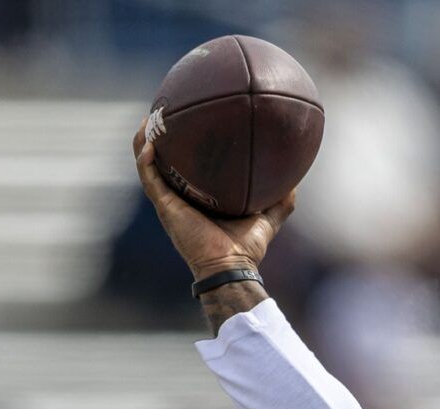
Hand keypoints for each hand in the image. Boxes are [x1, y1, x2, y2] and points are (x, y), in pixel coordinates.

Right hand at [133, 123, 295, 280]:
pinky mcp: (165, 206)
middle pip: (163, 159)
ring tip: (149, 118)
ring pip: (147, 163)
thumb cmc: (246, 248)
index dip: (185, 144)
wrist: (231, 267)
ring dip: (144, 140)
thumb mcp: (268, 217)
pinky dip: (144, 159)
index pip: (187, 165)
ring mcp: (169, 199)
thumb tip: (296, 179)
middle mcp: (180, 195)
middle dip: (160, 134)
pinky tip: (149, 142)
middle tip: (165, 110)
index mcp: (198, 195)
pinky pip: (148, 177)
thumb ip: (281, 200)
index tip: (189, 119)